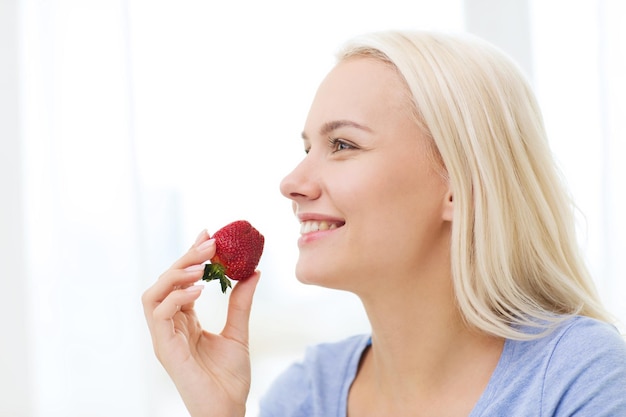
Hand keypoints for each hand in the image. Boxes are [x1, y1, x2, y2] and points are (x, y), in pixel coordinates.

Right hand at [142, 230, 260, 416]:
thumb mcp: (239, 332)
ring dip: (176, 273)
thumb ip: (241, 303)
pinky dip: (176, 297)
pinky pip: (159, 315)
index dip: (190, 256)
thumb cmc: (229, 378)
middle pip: (165, 282)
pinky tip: (199, 289)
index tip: (209, 234)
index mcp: (184, 321)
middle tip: (211, 242)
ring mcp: (165, 338)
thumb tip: (254, 271)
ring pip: (153, 294)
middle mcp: (170, 326)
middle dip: (185, 257)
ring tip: (203, 263)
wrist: (228, 410)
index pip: (181, 281)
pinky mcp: (165, 350)